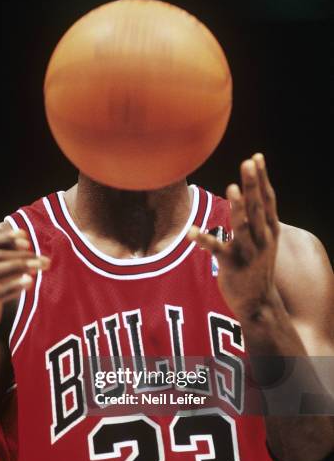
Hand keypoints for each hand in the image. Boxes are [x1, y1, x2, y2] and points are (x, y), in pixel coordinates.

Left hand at [188, 153, 279, 319]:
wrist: (259, 303)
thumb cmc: (257, 267)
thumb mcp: (264, 241)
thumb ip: (258, 219)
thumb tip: (249, 194)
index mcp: (269, 230)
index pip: (267, 199)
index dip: (263, 178)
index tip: (257, 156)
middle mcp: (262, 238)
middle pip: (257, 207)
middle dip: (253, 184)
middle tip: (248, 162)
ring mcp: (248, 252)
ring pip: (243, 226)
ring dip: (238, 208)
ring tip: (232, 188)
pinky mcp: (232, 265)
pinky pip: (216, 250)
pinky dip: (204, 240)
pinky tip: (191, 231)